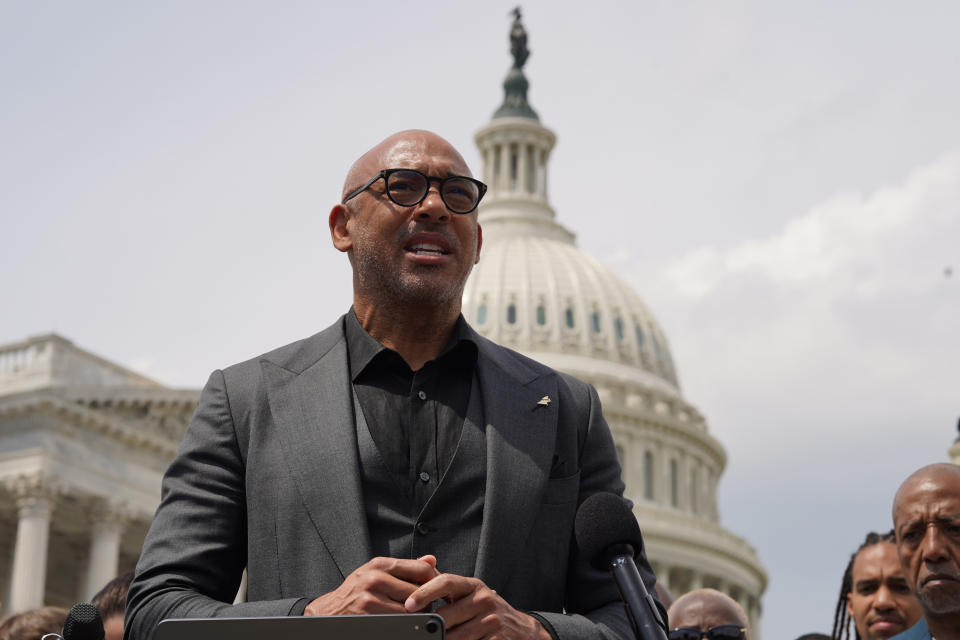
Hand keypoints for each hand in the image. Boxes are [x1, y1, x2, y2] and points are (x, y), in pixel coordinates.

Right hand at [304, 555, 438, 615]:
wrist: (329, 612)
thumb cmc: (356, 591)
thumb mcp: (376, 572)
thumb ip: (405, 567)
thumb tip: (432, 559)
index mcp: (379, 565)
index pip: (421, 569)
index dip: (433, 580)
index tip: (435, 589)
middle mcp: (374, 579)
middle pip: (418, 591)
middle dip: (425, 601)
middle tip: (425, 607)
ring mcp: (370, 600)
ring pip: (410, 610)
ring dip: (416, 616)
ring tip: (412, 616)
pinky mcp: (368, 618)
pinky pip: (398, 623)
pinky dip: (404, 624)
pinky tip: (401, 623)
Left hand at [404, 573, 550, 639]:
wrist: (522, 631)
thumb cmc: (486, 611)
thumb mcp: (470, 594)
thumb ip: (445, 584)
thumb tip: (420, 567)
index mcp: (474, 586)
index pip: (446, 582)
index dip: (425, 592)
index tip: (408, 604)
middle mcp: (484, 600)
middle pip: (445, 616)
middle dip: (429, 627)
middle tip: (415, 632)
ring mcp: (492, 622)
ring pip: (454, 637)